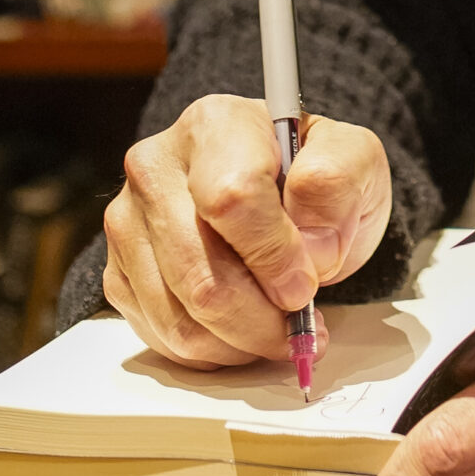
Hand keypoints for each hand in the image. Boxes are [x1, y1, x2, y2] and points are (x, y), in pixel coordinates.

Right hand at [101, 94, 391, 367]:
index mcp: (215, 123)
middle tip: (301, 327)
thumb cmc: (314, 177)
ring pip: (180, 316)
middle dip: (260, 318)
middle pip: (199, 272)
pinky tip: (243, 332)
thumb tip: (311, 249)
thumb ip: (337, 187)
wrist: (283, 196)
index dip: (273, 255)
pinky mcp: (119, 273)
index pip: (231, 198)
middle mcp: (157, 167)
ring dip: (241, 343)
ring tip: (278, 332)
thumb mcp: (355, 160)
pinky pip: (162, 336)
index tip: (306, 284)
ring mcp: (129, 222)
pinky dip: (212, 352)